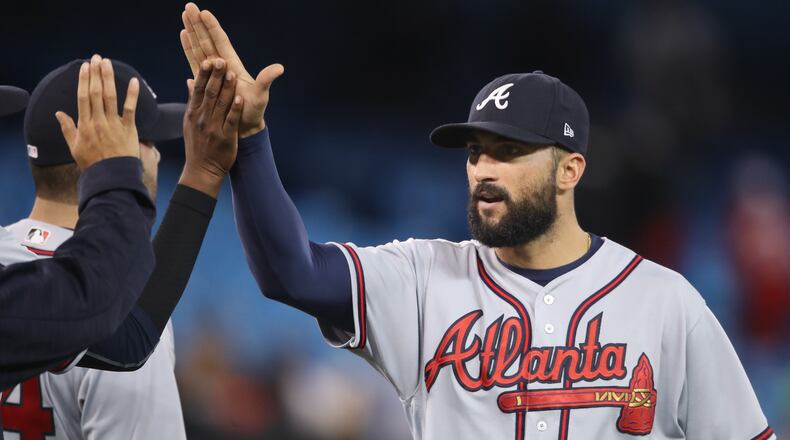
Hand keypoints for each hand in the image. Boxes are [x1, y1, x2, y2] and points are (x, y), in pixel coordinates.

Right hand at [56, 55, 139, 169]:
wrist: (111, 177)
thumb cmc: (93, 163)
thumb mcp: (75, 147)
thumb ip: (68, 129)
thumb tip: (59, 113)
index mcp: (85, 125)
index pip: (83, 97)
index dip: (83, 80)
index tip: (84, 67)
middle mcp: (98, 121)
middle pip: (95, 93)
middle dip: (95, 74)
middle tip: (96, 58)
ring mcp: (113, 124)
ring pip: (110, 97)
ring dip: (108, 78)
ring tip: (107, 63)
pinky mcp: (128, 129)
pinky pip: (130, 109)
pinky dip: (132, 95)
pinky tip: (134, 81)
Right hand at [180, 2, 282, 137]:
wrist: (244, 127)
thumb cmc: (253, 111)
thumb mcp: (260, 95)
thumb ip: (266, 80)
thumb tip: (279, 68)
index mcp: (233, 65)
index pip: (221, 42)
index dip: (213, 28)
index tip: (204, 13)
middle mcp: (222, 66)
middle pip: (208, 40)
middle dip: (198, 24)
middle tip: (189, 6)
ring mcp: (212, 72)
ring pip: (199, 47)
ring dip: (192, 31)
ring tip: (184, 15)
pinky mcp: (205, 81)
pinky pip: (194, 61)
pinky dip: (189, 48)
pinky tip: (183, 36)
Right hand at [180, 57, 243, 197]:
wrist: (202, 171)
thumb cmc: (198, 145)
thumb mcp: (189, 123)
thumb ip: (192, 101)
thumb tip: (190, 81)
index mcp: (193, 113)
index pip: (198, 90)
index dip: (203, 74)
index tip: (208, 60)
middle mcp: (201, 119)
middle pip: (208, 94)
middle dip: (215, 76)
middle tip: (220, 60)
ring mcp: (213, 128)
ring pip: (219, 105)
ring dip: (226, 88)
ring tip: (231, 73)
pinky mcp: (225, 138)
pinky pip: (230, 121)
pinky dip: (234, 110)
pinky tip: (239, 98)